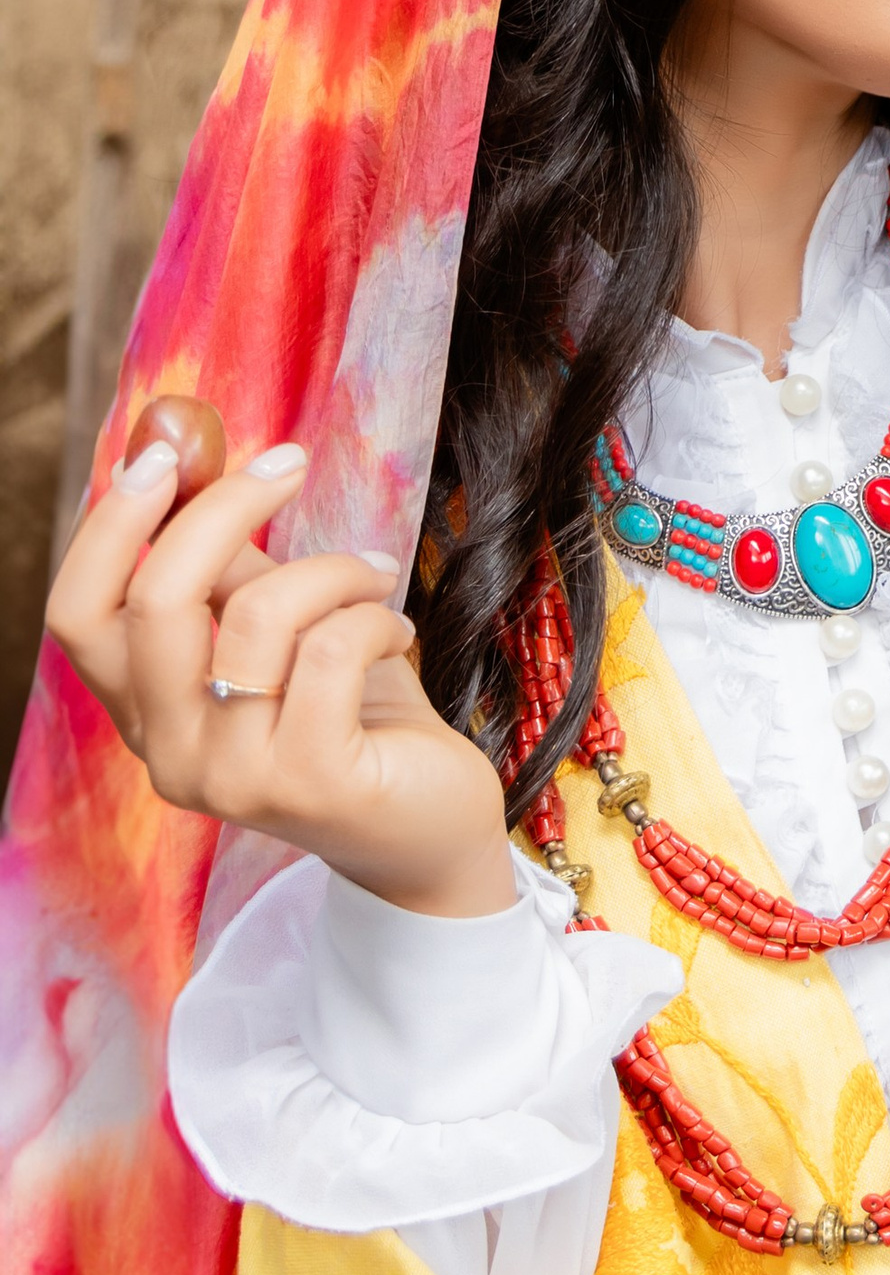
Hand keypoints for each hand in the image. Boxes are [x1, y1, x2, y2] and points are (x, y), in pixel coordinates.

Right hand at [45, 439, 516, 917]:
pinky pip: (331, 652)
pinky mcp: (309, 782)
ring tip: (375, 576)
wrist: (428, 821)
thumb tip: (189, 460)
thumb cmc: (351, 711)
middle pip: (155, 599)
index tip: (164, 453)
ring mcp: (233, 777)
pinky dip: (375, 615)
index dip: (108, 526)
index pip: (77, 613)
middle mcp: (169, 753)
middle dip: (226, 506)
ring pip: (260, 616)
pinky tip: (398, 629)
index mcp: (145, 710)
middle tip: (290, 462)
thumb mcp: (279, 629)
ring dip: (333, 569)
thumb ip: (226, 567)